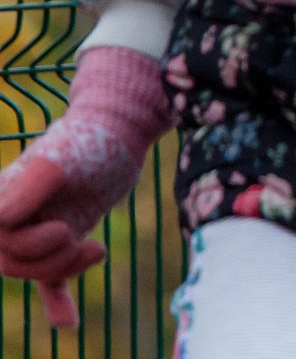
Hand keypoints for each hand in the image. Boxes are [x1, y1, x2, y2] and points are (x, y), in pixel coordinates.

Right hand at [0, 46, 171, 328]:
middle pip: (12, 262)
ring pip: (34, 272)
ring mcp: (38, 230)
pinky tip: (69, 322)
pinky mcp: (64, 242)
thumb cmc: (87, 141)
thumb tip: (1, 220)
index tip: (62, 228)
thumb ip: (28, 186)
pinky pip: (51, 281)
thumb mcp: (58, 160)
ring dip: (65, 269)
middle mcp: (13, 217)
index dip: (26, 244)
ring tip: (96, 249)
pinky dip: (58, 302)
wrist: (122, 133)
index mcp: (2, 199)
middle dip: (49, 258)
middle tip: (79, 236)